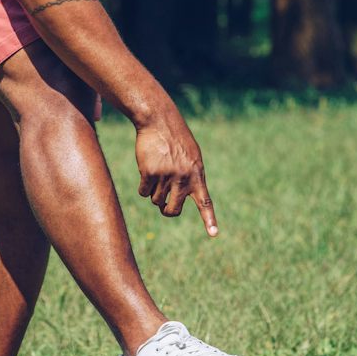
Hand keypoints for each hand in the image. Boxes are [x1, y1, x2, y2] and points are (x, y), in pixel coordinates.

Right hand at [134, 104, 217, 235]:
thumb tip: (177, 203)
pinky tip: (146, 170)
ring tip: (157, 173)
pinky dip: (143, 186)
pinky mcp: (150, 173)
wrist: (159, 121)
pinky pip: (143, 192)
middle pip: (173, 210)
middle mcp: (183, 178)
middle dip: (166, 210)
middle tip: (164, 206)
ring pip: (156, 200)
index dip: (209, 220)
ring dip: (153, 192)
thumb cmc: (176, 139)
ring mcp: (166, 176)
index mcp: (197, 175)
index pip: (205, 202)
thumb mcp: (191, 157)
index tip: (214, 234)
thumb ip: (190, 178)